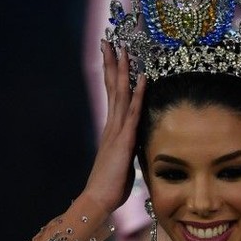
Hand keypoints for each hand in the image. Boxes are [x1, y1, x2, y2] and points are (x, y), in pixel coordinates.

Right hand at [85, 42, 145, 214]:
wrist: (98, 199)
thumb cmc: (110, 187)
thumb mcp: (121, 164)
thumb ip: (126, 150)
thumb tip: (132, 146)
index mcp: (111, 131)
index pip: (112, 96)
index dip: (112, 75)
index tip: (110, 55)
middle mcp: (112, 126)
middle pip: (112, 88)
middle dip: (111, 64)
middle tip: (109, 41)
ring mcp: (117, 132)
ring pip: (121, 94)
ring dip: (122, 71)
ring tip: (122, 48)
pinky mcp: (124, 141)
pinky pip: (133, 113)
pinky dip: (138, 94)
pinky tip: (142, 78)